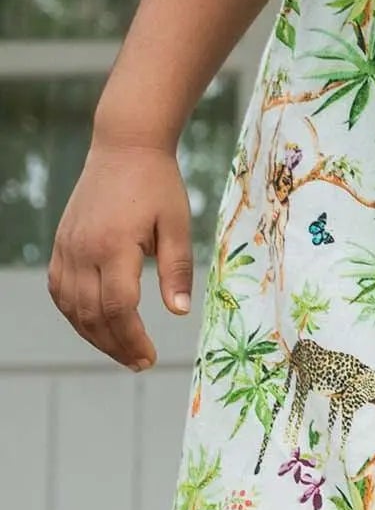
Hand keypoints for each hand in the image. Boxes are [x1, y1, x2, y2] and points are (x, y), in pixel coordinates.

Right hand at [48, 140, 194, 369]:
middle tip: (139, 362)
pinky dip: (75, 314)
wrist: (125, 147)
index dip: (132, 339)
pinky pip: (59, 290)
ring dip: (93, 335)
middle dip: (115, 345)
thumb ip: (177, 269)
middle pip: (91, 315)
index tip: (149, 357)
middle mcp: (82, 250)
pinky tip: (94, 325)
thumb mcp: (177, 224)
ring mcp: (66, 247)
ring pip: (70, 307)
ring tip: (121, 350)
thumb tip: (179, 312)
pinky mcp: (61, 244)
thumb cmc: (158, 184)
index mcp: (114, 246)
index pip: (117, 308)